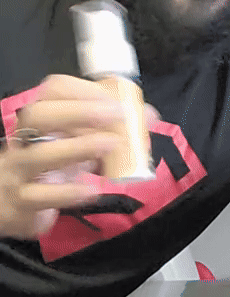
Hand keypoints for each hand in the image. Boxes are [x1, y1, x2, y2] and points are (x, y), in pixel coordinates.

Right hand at [0, 74, 159, 240]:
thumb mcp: (77, 145)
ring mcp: (18, 172)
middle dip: (77, 111)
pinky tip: (91, 190)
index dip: (84, 91)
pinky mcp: (20, 204)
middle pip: (38, 115)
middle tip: (114, 115)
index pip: (52, 92)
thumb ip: (110, 130)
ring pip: (37, 156)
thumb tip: (148, 116)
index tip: (115, 101)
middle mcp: (24, 141)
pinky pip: (39, 196)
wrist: (10, 206)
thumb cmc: (51, 168)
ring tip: (110, 146)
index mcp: (39, 120)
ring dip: (77, 147)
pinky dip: (67, 192)